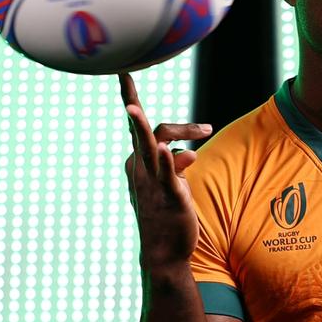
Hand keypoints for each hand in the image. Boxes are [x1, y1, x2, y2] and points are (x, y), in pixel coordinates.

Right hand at [119, 73, 212, 275]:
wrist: (164, 251)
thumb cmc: (166, 212)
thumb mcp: (171, 183)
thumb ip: (175, 163)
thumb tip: (188, 152)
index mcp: (139, 161)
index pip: (137, 124)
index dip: (130, 96)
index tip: (123, 71)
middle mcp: (141, 168)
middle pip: (148, 130)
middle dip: (142, 108)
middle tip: (197, 124)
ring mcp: (152, 182)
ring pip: (147, 148)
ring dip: (140, 128)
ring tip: (132, 109)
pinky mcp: (169, 196)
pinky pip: (166, 175)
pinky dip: (167, 161)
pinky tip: (167, 150)